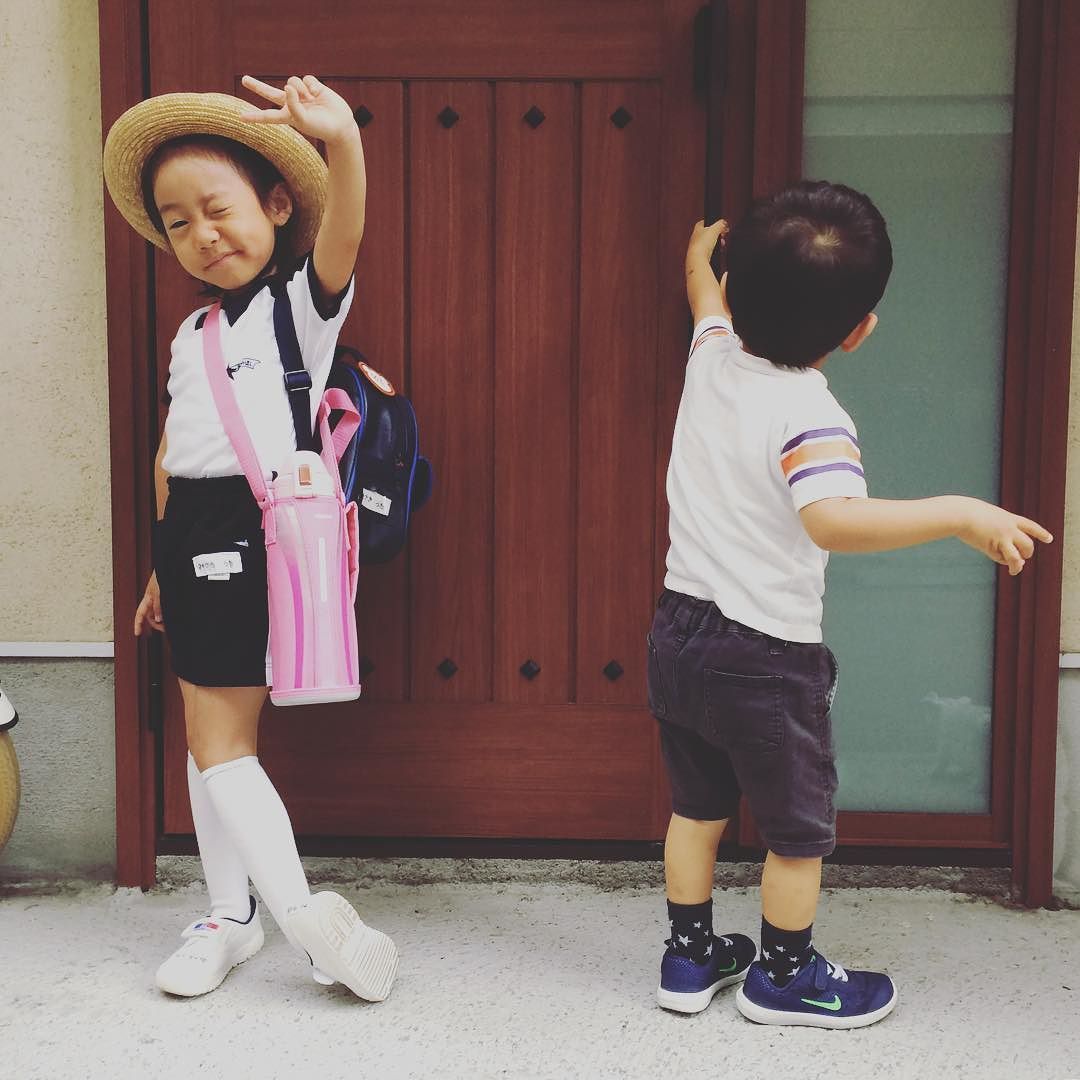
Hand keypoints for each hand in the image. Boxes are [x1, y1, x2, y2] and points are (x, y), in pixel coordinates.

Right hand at [134, 572, 164, 635]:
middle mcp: (152, 598)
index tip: (137, 633)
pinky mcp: (166, 595)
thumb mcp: (159, 593)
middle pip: (150, 615)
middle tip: (163, 629)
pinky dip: (167, 613)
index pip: (140, 614)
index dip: (137, 624)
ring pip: (159, 612)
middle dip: (155, 623)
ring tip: (169, 623)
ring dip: (163, 618)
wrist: (169, 567)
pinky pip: (164, 607)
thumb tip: (158, 619)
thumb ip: (158, 606)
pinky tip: (173, 615)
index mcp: (147, 598)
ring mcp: (159, 597)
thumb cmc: (161, 577)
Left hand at [240, 75, 358, 146]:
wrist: (340, 124)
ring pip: (292, 81)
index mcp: (288, 116)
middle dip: (257, 87)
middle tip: (244, 80)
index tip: (240, 118)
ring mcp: (302, 94)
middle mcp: (292, 104)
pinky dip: (311, 86)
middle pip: (270, 93)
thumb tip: (287, 84)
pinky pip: (306, 79)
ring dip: (300, 89)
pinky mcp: (312, 86)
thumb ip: (292, 103)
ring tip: (310, 99)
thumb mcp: (303, 120)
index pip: (267, 116)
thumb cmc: (322, 127)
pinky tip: (318, 94)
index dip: (254, 117)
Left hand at [687, 218, 727, 260]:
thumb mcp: (714, 229)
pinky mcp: (700, 255)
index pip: (703, 222)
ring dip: (717, 243)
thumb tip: (723, 222)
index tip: (718, 224)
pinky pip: (709, 251)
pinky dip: (714, 251)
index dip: (712, 222)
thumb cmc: (703, 244)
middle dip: (717, 234)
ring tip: (722, 244)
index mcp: (697, 229)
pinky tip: (717, 252)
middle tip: (723, 235)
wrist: (697, 259)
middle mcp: (695, 238)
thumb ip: (720, 224)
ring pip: (709, 243)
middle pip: (708, 233)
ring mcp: (697, 247)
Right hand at [955, 497, 1052, 575]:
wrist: (960, 514)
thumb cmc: (968, 512)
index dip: (1041, 533)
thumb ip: (997, 527)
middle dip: (1028, 553)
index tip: (1049, 539)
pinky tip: (994, 557)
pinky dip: (1000, 561)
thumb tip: (1000, 545)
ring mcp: (1001, 538)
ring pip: (1018, 556)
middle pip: (1028, 544)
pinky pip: (1000, 558)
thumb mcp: (988, 516)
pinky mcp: (991, 547)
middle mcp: (1009, 529)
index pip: (1031, 526)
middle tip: (1024, 557)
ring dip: (1018, 565)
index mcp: (1009, 518)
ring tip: (1014, 570)